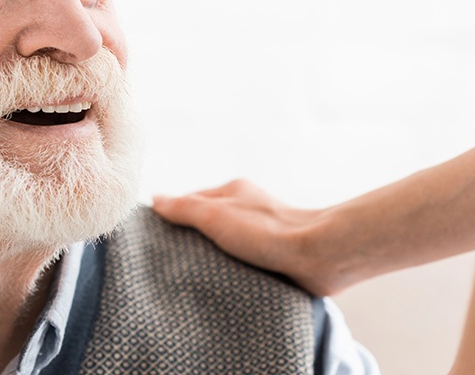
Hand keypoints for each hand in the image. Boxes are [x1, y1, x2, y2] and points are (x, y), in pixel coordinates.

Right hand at [153, 179, 336, 295]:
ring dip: (213, 257)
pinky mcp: (274, 255)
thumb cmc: (267, 232)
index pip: (190, 201)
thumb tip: (155, 200)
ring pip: (226, 243)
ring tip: (194, 276)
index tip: (155, 236)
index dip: (171, 217)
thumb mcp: (214, 215)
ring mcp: (261, 232)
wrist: (319, 256)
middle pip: (207, 222)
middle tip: (170, 260)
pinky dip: (232, 270)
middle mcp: (247, 208)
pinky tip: (223, 283)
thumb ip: (184, 208)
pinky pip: (244, 261)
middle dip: (191, 239)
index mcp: (233, 191)